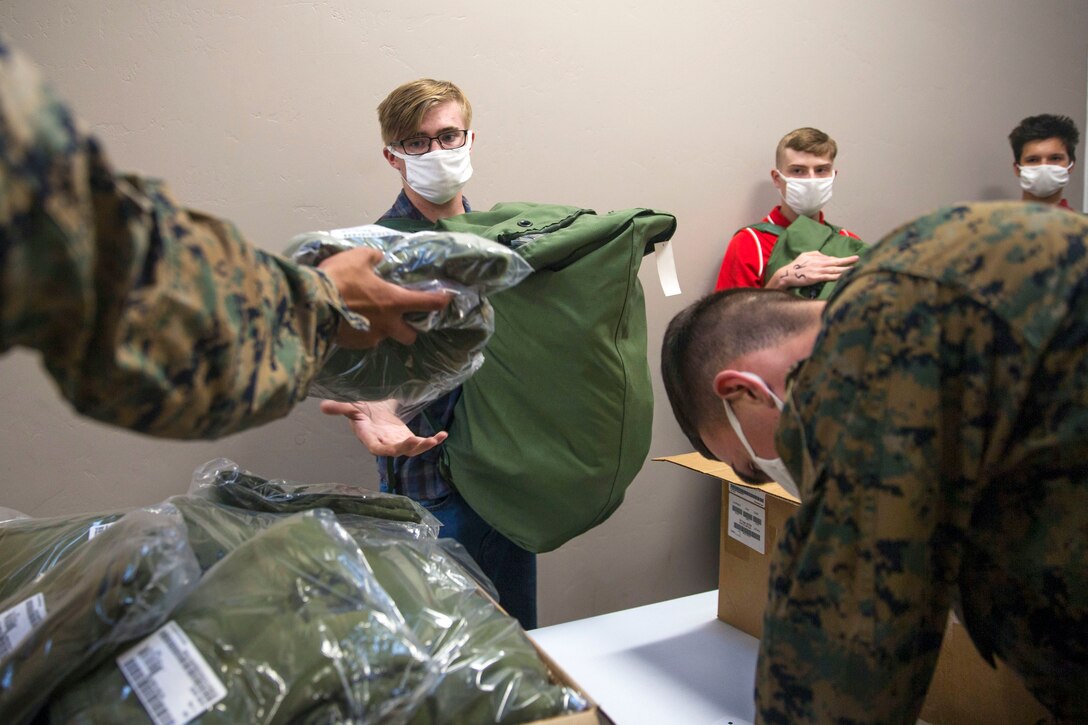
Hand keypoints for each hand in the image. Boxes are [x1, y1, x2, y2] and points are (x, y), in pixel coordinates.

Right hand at [318, 247, 451, 347]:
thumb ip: (373, 257)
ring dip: (381, 329)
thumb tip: (379, 258)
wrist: (311, 306)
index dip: (441, 300)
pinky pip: (364, 339)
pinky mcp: (353, 345)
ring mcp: (370, 338)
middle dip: (409, 329)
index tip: (448, 298)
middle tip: (400, 317)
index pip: (428, 303)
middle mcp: (388, 325)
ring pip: (384, 337)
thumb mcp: (358, 257)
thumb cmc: (339, 279)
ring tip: (366, 316)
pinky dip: (361, 330)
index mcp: (394, 302)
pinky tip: (349, 320)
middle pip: (410, 335)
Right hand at [319, 399, 447, 456]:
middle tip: (418, 441)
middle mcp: (384, 444)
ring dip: (423, 446)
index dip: (385, 449)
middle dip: (408, 448)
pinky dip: (432, 440)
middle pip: (396, 451)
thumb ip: (339, 408)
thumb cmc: (360, 406)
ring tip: (435, 438)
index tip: (396, 445)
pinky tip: (443, 434)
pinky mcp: (407, 438)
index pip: (376, 448)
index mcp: (369, 438)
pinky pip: (420, 443)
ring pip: (411, 450)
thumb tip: (322, 406)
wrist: (372, 407)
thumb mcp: (351, 405)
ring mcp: (397, 442)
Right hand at [767, 251, 858, 289]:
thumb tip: (825, 255)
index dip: (842, 259)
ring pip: (835, 269)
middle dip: (848, 260)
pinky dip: (837, 276)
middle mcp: (819, 263)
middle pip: (836, 262)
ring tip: (855, 269)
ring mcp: (818, 271)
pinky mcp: (816, 278)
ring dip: (845, 269)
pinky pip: (829, 277)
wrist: (786, 274)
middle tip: (858, 259)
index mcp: (817, 258)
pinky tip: (844, 276)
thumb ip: (816, 254)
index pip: (832, 258)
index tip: (853, 259)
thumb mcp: (805, 255)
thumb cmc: (795, 266)